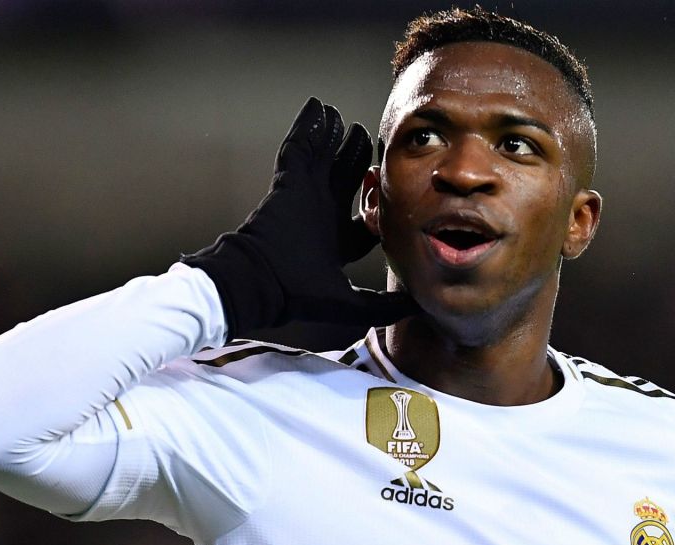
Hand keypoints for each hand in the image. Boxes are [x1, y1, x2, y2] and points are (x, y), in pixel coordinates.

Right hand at [182, 97, 417, 337]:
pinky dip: (308, 126)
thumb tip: (415, 306)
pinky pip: (300, 146)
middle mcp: (322, 215)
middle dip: (356, 161)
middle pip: (344, 180)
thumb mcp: (349, 305)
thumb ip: (381, 307)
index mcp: (336, 241)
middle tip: (367, 140)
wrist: (259, 283)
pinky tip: (317, 106)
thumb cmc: (297, 294)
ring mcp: (304, 194)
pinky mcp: (290, 180)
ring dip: (334, 137)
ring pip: (323, 158)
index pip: (363, 217)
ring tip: (343, 118)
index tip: (390, 193)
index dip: (378, 205)